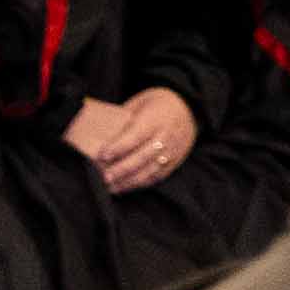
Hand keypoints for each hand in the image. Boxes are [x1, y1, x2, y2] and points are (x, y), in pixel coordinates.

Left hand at [61, 89, 199, 193]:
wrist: (189, 107)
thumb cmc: (158, 103)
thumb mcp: (140, 102)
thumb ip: (124, 118)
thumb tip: (100, 133)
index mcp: (156, 118)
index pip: (135, 136)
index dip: (118, 147)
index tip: (102, 155)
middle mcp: (166, 136)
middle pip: (142, 157)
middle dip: (121, 169)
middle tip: (104, 177)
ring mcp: (173, 150)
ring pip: (150, 170)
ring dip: (129, 181)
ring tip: (111, 187)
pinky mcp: (176, 161)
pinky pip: (158, 176)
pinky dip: (140, 184)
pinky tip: (126, 186)